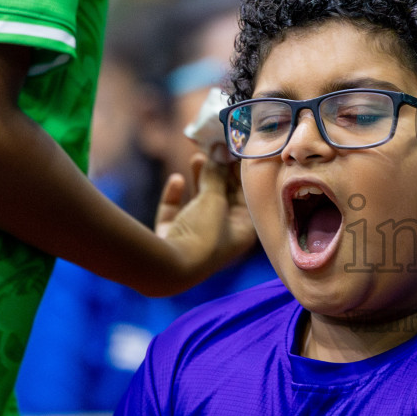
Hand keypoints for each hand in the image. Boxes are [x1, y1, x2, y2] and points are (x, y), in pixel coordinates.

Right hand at [154, 152, 255, 285]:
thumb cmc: (204, 234)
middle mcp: (222, 236)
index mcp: (242, 231)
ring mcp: (195, 239)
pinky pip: (175, 213)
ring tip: (197, 156)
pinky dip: (176, 196)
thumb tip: (219, 149)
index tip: (235, 149)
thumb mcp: (215, 199)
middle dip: (218, 172)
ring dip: (199, 179)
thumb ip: (216, 173)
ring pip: (199, 203)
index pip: (246, 196)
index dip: (240, 172)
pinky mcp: (171, 238)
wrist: (170, 268)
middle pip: (222, 198)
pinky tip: (176, 180)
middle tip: (214, 147)